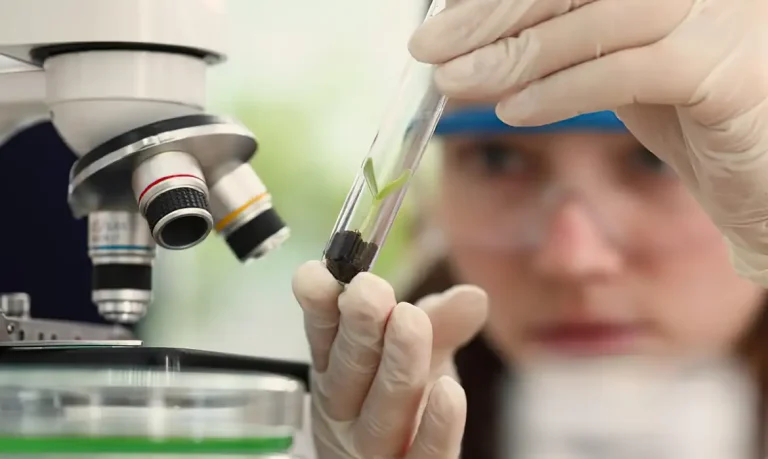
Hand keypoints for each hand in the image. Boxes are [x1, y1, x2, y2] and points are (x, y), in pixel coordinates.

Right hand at [292, 261, 487, 457]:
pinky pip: (422, 456)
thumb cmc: (406, 397)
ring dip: (395, 366)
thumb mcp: (423, 352)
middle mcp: (347, 408)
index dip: (320, 306)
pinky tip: (449, 391)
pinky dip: (435, 427)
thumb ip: (442, 323)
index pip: (324, 337)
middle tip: (368, 291)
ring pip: (380, 412)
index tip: (317, 274)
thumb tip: (474, 296)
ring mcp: (373, 447)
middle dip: (359, 329)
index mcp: (337, 369)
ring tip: (409, 321)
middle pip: (347, 372)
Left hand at [409, 0, 767, 285]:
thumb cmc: (690, 116)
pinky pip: (629, 72)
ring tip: (457, 82)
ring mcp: (720, 18)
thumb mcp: (615, 65)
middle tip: (429, 47)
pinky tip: (515, 111)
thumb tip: (472, 47)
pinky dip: (563, 90)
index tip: (440, 22)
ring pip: (599, 19)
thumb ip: (560, 48)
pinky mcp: (730, 72)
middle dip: (491, 13)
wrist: (764, 177)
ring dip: (516, 53)